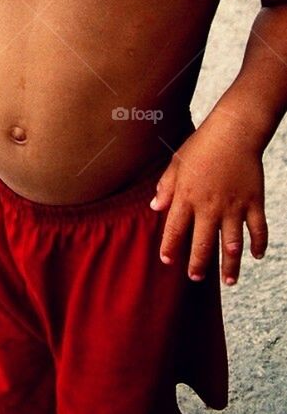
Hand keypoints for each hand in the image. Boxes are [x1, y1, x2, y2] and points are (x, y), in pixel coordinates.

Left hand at [151, 121, 267, 284]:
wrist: (233, 132)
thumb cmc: (201, 145)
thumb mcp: (176, 163)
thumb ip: (166, 187)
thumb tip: (155, 207)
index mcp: (187, 196)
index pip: (174, 229)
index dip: (170, 247)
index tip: (167, 261)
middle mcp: (209, 206)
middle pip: (202, 244)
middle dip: (198, 265)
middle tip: (195, 278)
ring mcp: (233, 207)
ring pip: (231, 245)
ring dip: (230, 265)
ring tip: (228, 281)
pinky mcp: (253, 203)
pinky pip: (258, 230)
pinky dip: (259, 244)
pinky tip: (256, 256)